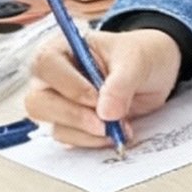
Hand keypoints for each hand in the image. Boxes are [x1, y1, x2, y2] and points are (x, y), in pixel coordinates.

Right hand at [24, 27, 180, 147]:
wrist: (153, 74)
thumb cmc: (138, 56)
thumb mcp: (136, 61)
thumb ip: (121, 83)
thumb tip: (105, 113)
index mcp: (62, 49)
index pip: (46, 65)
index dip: (69, 86)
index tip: (97, 98)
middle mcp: (52, 78)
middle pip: (39, 102)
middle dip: (74, 116)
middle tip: (105, 123)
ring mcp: (58, 104)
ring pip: (54, 126)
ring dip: (87, 133)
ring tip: (118, 127)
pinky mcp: (70, 125)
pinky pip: (70, 140)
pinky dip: (93, 141)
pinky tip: (114, 133)